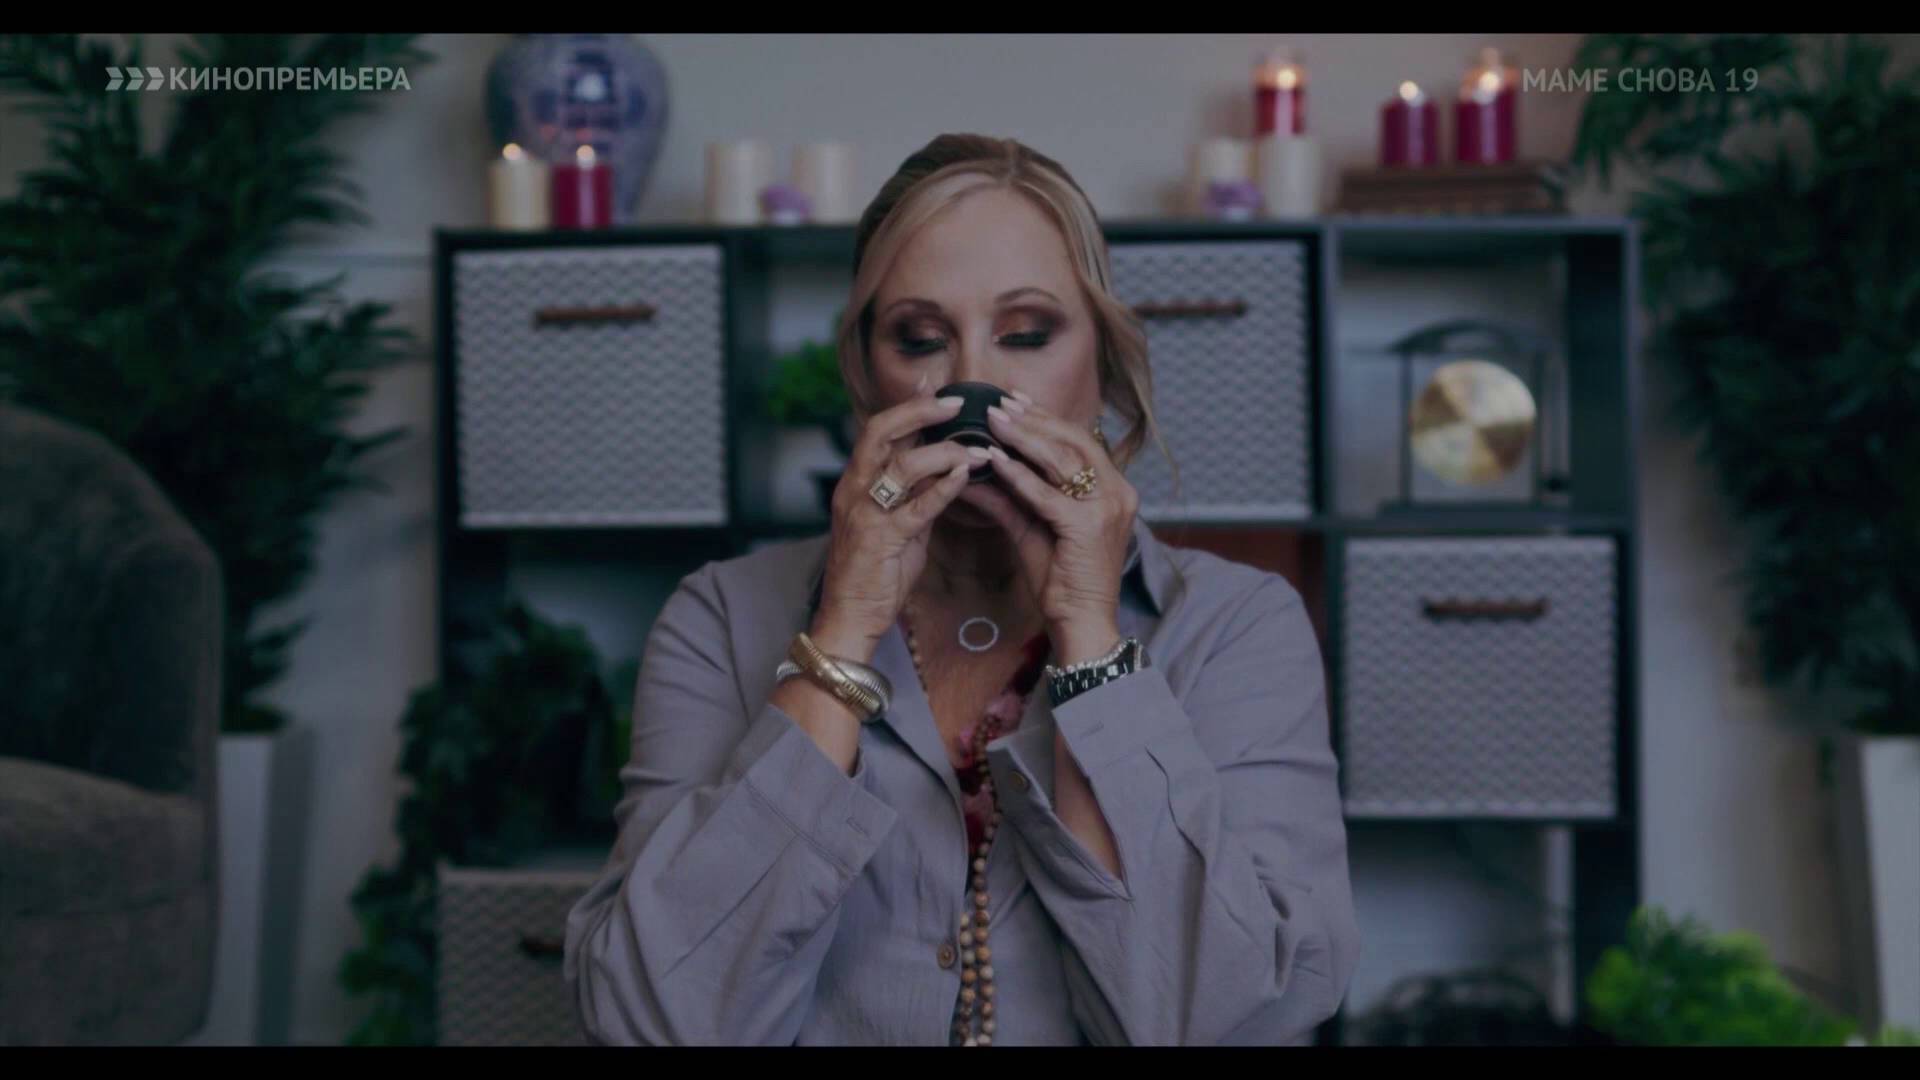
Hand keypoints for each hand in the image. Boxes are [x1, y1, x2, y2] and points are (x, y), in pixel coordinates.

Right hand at [814, 393, 988, 650]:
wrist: (850, 616)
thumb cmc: (876, 572)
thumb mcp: (898, 524)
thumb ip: (915, 494)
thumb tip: (945, 469)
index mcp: (856, 481)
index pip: (878, 429)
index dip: (907, 404)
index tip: (934, 382)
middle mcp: (854, 490)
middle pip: (880, 431)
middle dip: (919, 411)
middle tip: (957, 402)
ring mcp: (865, 514)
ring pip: (901, 465)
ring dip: (944, 452)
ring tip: (978, 449)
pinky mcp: (882, 540)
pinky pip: (916, 507)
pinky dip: (943, 488)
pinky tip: (966, 476)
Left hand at [954, 389, 1136, 662]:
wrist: (1080, 621)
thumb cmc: (1060, 578)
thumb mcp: (1031, 527)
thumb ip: (1008, 496)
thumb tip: (973, 468)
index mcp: (1113, 489)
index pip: (1079, 442)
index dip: (1046, 420)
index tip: (1015, 401)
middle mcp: (1117, 492)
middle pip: (1073, 442)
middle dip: (1035, 420)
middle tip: (1001, 402)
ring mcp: (1107, 508)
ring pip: (1062, 460)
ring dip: (1024, 437)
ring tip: (994, 420)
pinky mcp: (1087, 527)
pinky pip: (1047, 493)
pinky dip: (1018, 475)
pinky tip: (993, 460)